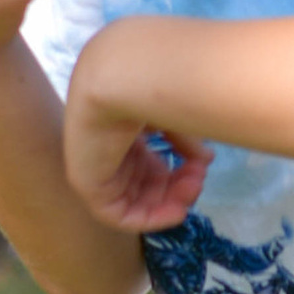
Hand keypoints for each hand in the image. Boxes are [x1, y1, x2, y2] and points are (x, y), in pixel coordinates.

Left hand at [64, 29, 211, 231]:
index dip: (178, 171)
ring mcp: (95, 168)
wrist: (118, 75)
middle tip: (200, 179)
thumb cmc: (147, 84)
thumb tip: (206, 160)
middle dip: (178, 187)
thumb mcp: (173, 115)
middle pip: (144, 184)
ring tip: (192, 188)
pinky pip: (120, 216)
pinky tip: (176, 211)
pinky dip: (150, 218)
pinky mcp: (87, 185)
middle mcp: (107, 150)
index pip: (148, 164)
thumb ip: (187, 139)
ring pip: (136, 201)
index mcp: (121, 130)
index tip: (202, 167)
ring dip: (170, 201)